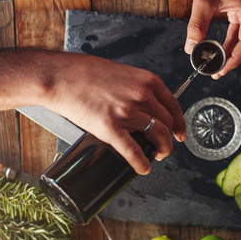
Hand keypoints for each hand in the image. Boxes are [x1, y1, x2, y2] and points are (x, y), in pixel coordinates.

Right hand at [48, 54, 185, 174]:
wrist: (61, 77)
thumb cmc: (85, 72)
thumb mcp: (121, 73)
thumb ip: (135, 87)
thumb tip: (142, 104)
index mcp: (147, 81)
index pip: (173, 105)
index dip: (179, 123)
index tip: (179, 132)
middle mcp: (142, 96)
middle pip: (167, 122)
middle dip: (169, 138)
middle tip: (164, 145)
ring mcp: (127, 112)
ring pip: (158, 136)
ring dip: (162, 149)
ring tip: (158, 155)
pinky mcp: (111, 128)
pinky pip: (134, 151)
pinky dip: (142, 162)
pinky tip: (143, 167)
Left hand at [186, 0, 240, 77]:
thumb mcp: (202, 1)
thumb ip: (197, 26)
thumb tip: (191, 48)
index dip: (233, 60)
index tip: (220, 70)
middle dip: (231, 59)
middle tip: (216, 71)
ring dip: (230, 52)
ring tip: (216, 65)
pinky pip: (239, 31)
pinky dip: (229, 42)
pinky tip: (218, 51)